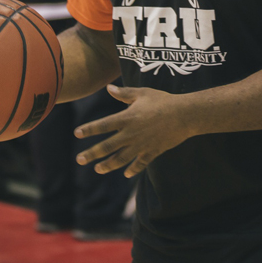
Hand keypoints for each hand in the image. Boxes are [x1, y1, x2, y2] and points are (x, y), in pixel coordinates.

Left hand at [75, 85, 193, 177]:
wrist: (185, 115)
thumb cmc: (163, 100)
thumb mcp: (142, 93)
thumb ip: (124, 93)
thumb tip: (108, 89)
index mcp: (128, 118)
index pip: (103, 125)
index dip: (89, 129)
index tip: (77, 133)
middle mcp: (132, 133)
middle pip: (108, 146)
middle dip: (92, 154)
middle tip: (79, 159)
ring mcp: (142, 145)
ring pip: (121, 158)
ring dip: (108, 165)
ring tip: (97, 169)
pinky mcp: (153, 151)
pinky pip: (140, 164)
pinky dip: (132, 169)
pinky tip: (125, 174)